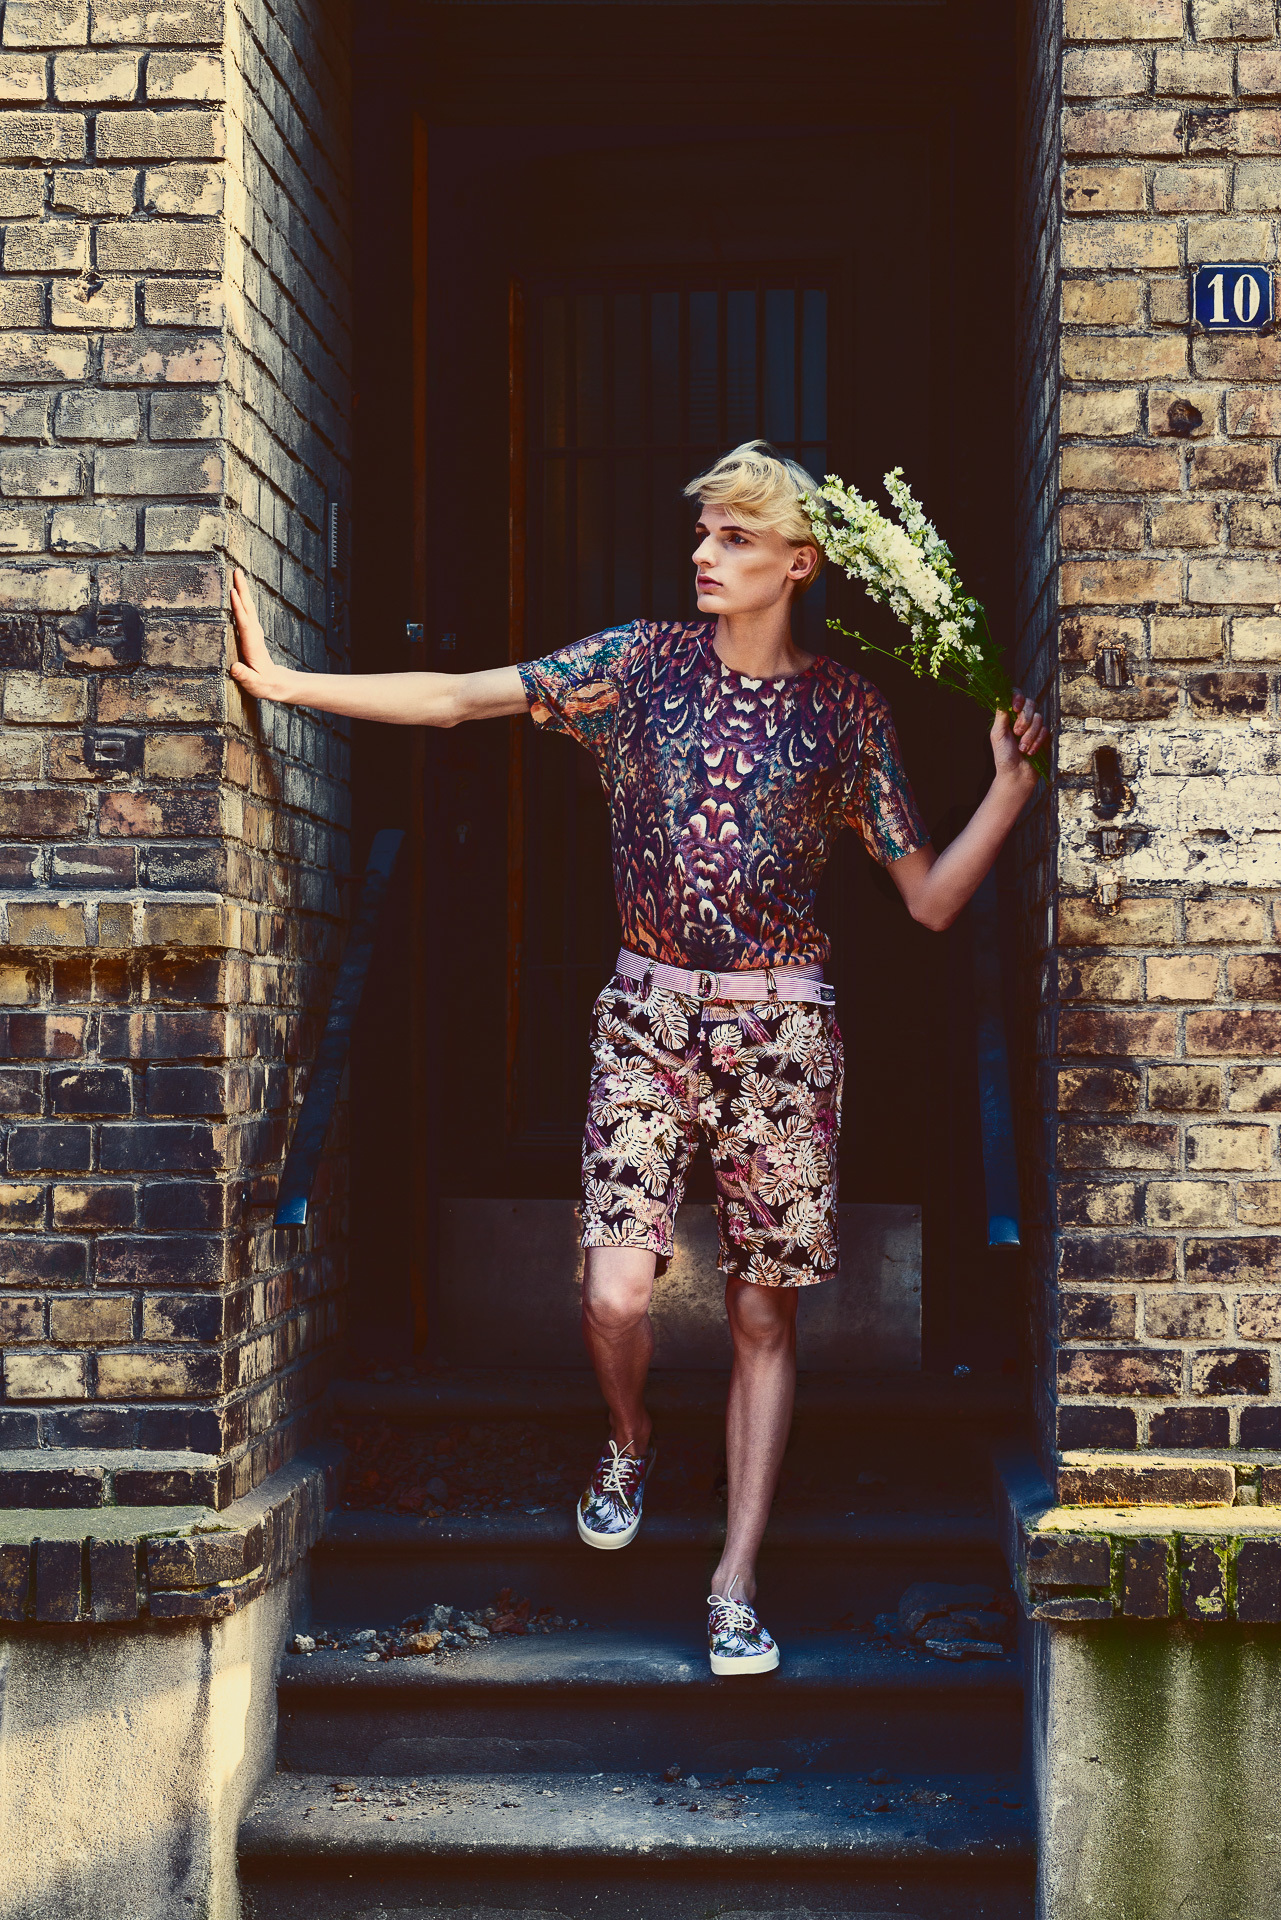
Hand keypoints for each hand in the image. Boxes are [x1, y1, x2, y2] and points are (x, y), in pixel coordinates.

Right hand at [229, 569, 293, 703]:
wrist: (276, 683)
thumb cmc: (263, 684)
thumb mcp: (254, 684)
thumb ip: (245, 676)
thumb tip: (235, 668)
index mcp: (253, 645)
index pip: (244, 623)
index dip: (238, 609)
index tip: (232, 592)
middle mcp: (254, 634)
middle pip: (248, 608)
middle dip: (242, 589)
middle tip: (236, 571)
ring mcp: (254, 632)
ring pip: (248, 607)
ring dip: (242, 589)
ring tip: (236, 573)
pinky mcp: (252, 632)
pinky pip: (246, 611)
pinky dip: (242, 598)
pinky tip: (238, 590)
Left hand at [990, 688, 1048, 782]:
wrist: (1016, 774)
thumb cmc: (1004, 756)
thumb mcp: (998, 734)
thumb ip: (1001, 716)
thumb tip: (1000, 696)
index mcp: (1009, 715)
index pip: (1016, 696)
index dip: (1018, 697)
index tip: (1015, 708)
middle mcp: (1022, 718)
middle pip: (1030, 703)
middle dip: (1024, 720)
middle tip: (1016, 733)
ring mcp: (1034, 726)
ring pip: (1039, 718)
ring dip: (1029, 735)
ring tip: (1022, 748)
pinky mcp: (1044, 736)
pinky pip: (1045, 731)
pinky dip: (1036, 742)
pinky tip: (1030, 752)